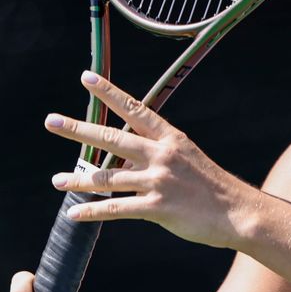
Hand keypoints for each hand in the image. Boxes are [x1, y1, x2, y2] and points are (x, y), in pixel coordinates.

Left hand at [44, 71, 258, 248]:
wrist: (238, 212)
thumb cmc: (211, 187)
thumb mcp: (187, 159)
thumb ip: (154, 155)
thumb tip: (120, 159)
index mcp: (170, 139)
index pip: (135, 109)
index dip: (109, 93)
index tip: (87, 78)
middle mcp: (162, 155)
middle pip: (112, 139)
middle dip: (79, 129)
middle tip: (52, 121)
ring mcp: (160, 181)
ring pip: (108, 177)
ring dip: (78, 179)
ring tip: (57, 180)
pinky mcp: (158, 208)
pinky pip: (117, 208)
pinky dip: (93, 210)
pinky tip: (75, 213)